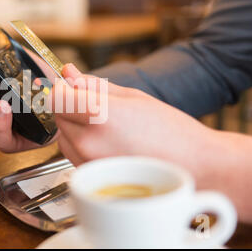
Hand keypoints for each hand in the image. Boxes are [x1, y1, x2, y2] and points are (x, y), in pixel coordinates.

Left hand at [52, 65, 213, 168]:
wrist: (194, 167)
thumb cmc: (172, 132)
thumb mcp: (133, 97)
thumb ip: (95, 85)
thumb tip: (69, 72)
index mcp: (99, 116)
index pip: (56, 98)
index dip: (63, 90)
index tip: (73, 87)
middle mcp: (88, 142)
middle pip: (58, 116)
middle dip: (71, 107)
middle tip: (99, 107)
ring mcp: (88, 164)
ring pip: (63, 136)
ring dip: (75, 126)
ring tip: (107, 127)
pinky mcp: (92, 178)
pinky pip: (73, 154)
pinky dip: (82, 144)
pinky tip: (107, 142)